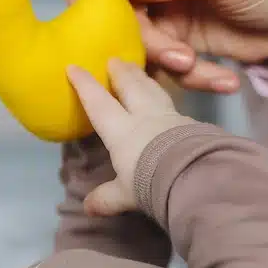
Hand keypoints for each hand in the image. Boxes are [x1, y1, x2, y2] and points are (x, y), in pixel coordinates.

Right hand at [66, 59, 195, 215]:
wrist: (194, 176)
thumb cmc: (151, 182)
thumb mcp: (126, 195)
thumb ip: (107, 198)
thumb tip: (88, 208)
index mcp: (122, 130)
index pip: (99, 103)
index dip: (85, 85)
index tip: (73, 67)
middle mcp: (145, 117)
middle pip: (131, 86)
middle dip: (121, 71)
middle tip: (114, 59)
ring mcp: (171, 117)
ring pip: (154, 90)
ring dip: (144, 78)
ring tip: (139, 70)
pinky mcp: (191, 124)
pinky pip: (174, 106)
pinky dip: (166, 99)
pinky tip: (168, 104)